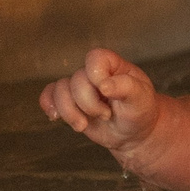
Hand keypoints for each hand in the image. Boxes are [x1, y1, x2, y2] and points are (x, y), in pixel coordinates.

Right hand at [41, 49, 159, 150]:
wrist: (133, 132)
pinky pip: (49, 96)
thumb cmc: (140, 110)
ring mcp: (79, 88)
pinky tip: (55, 117)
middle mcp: (92, 73)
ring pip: (59, 90)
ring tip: (83, 125)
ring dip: (70, 111)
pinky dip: (49, 106)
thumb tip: (104, 86)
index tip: (107, 93)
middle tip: (107, 115)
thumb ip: (125, 87)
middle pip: (76, 81)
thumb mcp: (141, 98)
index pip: (95, 58)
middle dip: (89, 104)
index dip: (96, 76)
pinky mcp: (69, 102)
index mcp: (111, 65)